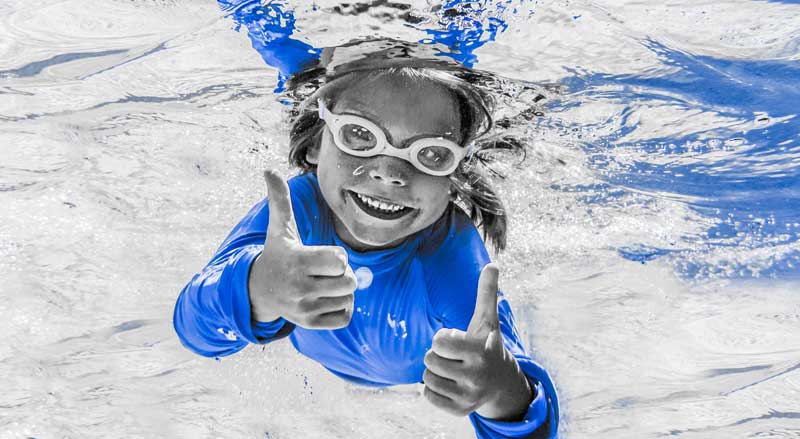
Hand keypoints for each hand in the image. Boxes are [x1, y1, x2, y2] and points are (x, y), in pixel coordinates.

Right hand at [247, 170, 356, 328]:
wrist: (257, 291)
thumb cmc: (277, 255)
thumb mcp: (279, 229)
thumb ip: (279, 200)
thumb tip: (268, 169)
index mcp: (298, 261)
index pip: (341, 260)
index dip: (337, 256)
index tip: (323, 256)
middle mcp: (300, 287)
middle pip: (351, 281)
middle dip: (345, 274)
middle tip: (328, 272)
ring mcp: (305, 309)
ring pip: (349, 299)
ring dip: (343, 291)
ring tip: (325, 284)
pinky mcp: (310, 324)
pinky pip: (344, 317)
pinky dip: (343, 309)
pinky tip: (328, 299)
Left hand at [423, 263, 532, 419]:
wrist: (502, 382)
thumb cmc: (487, 344)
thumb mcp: (488, 320)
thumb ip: (487, 293)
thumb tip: (493, 264)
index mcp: (479, 351)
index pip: (438, 341)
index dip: (442, 337)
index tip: (455, 340)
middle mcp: (475, 376)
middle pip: (429, 360)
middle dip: (436, 354)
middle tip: (451, 356)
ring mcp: (468, 396)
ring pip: (426, 378)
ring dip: (433, 371)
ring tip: (450, 369)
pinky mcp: (460, 410)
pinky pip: (428, 396)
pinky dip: (432, 389)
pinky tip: (448, 383)